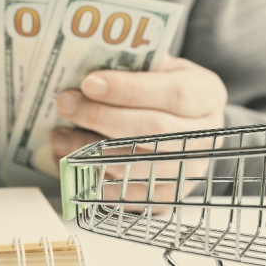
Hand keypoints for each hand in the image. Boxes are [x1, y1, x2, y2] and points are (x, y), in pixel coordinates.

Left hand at [51, 56, 226, 207]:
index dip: (129, 90)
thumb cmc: (163, 92)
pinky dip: (92, 177)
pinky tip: (69, 161)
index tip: (89, 82)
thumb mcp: (160, 69)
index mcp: (207, 96)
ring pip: (135, 165)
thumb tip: (88, 68)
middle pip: (152, 131)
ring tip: (58, 136)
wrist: (185, 131)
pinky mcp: (164, 198)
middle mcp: (205, 137)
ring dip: (90, 151)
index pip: (174, 94)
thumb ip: (135, 67)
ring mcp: (187, 172)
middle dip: (101, 117)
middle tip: (66, 104)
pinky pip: (124, 193)